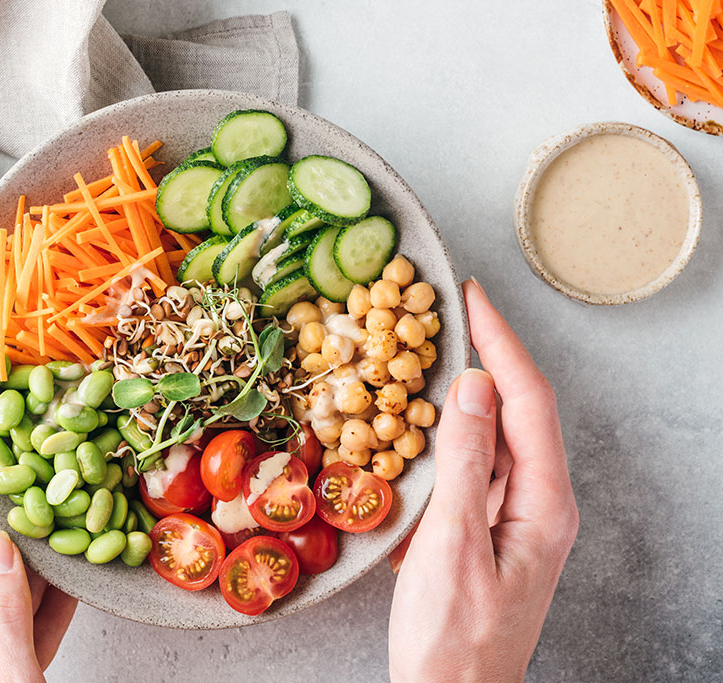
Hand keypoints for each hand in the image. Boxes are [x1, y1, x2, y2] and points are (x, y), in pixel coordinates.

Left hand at [0, 407, 75, 681]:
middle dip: (3, 502)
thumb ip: (3, 619)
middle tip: (32, 454)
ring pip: (3, 583)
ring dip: (36, 546)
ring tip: (67, 502)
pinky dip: (52, 592)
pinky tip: (78, 570)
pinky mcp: (5, 674)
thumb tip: (0, 545)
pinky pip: (27, 620)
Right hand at [388, 280, 578, 681]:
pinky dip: (445, 436)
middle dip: (485, 356)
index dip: (501, 343)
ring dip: (462, 394)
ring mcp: (512, 517)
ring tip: (428, 353)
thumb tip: (470, 387)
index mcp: (543, 504)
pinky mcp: (485, 529)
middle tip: (447, 312)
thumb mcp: (452, 545)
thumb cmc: (452, 638)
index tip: (472, 298)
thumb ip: (463, 463)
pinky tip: (419, 423)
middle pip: (515, 411)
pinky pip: (471, 467)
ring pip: (491, 437)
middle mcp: (537, 504)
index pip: (528, 401)